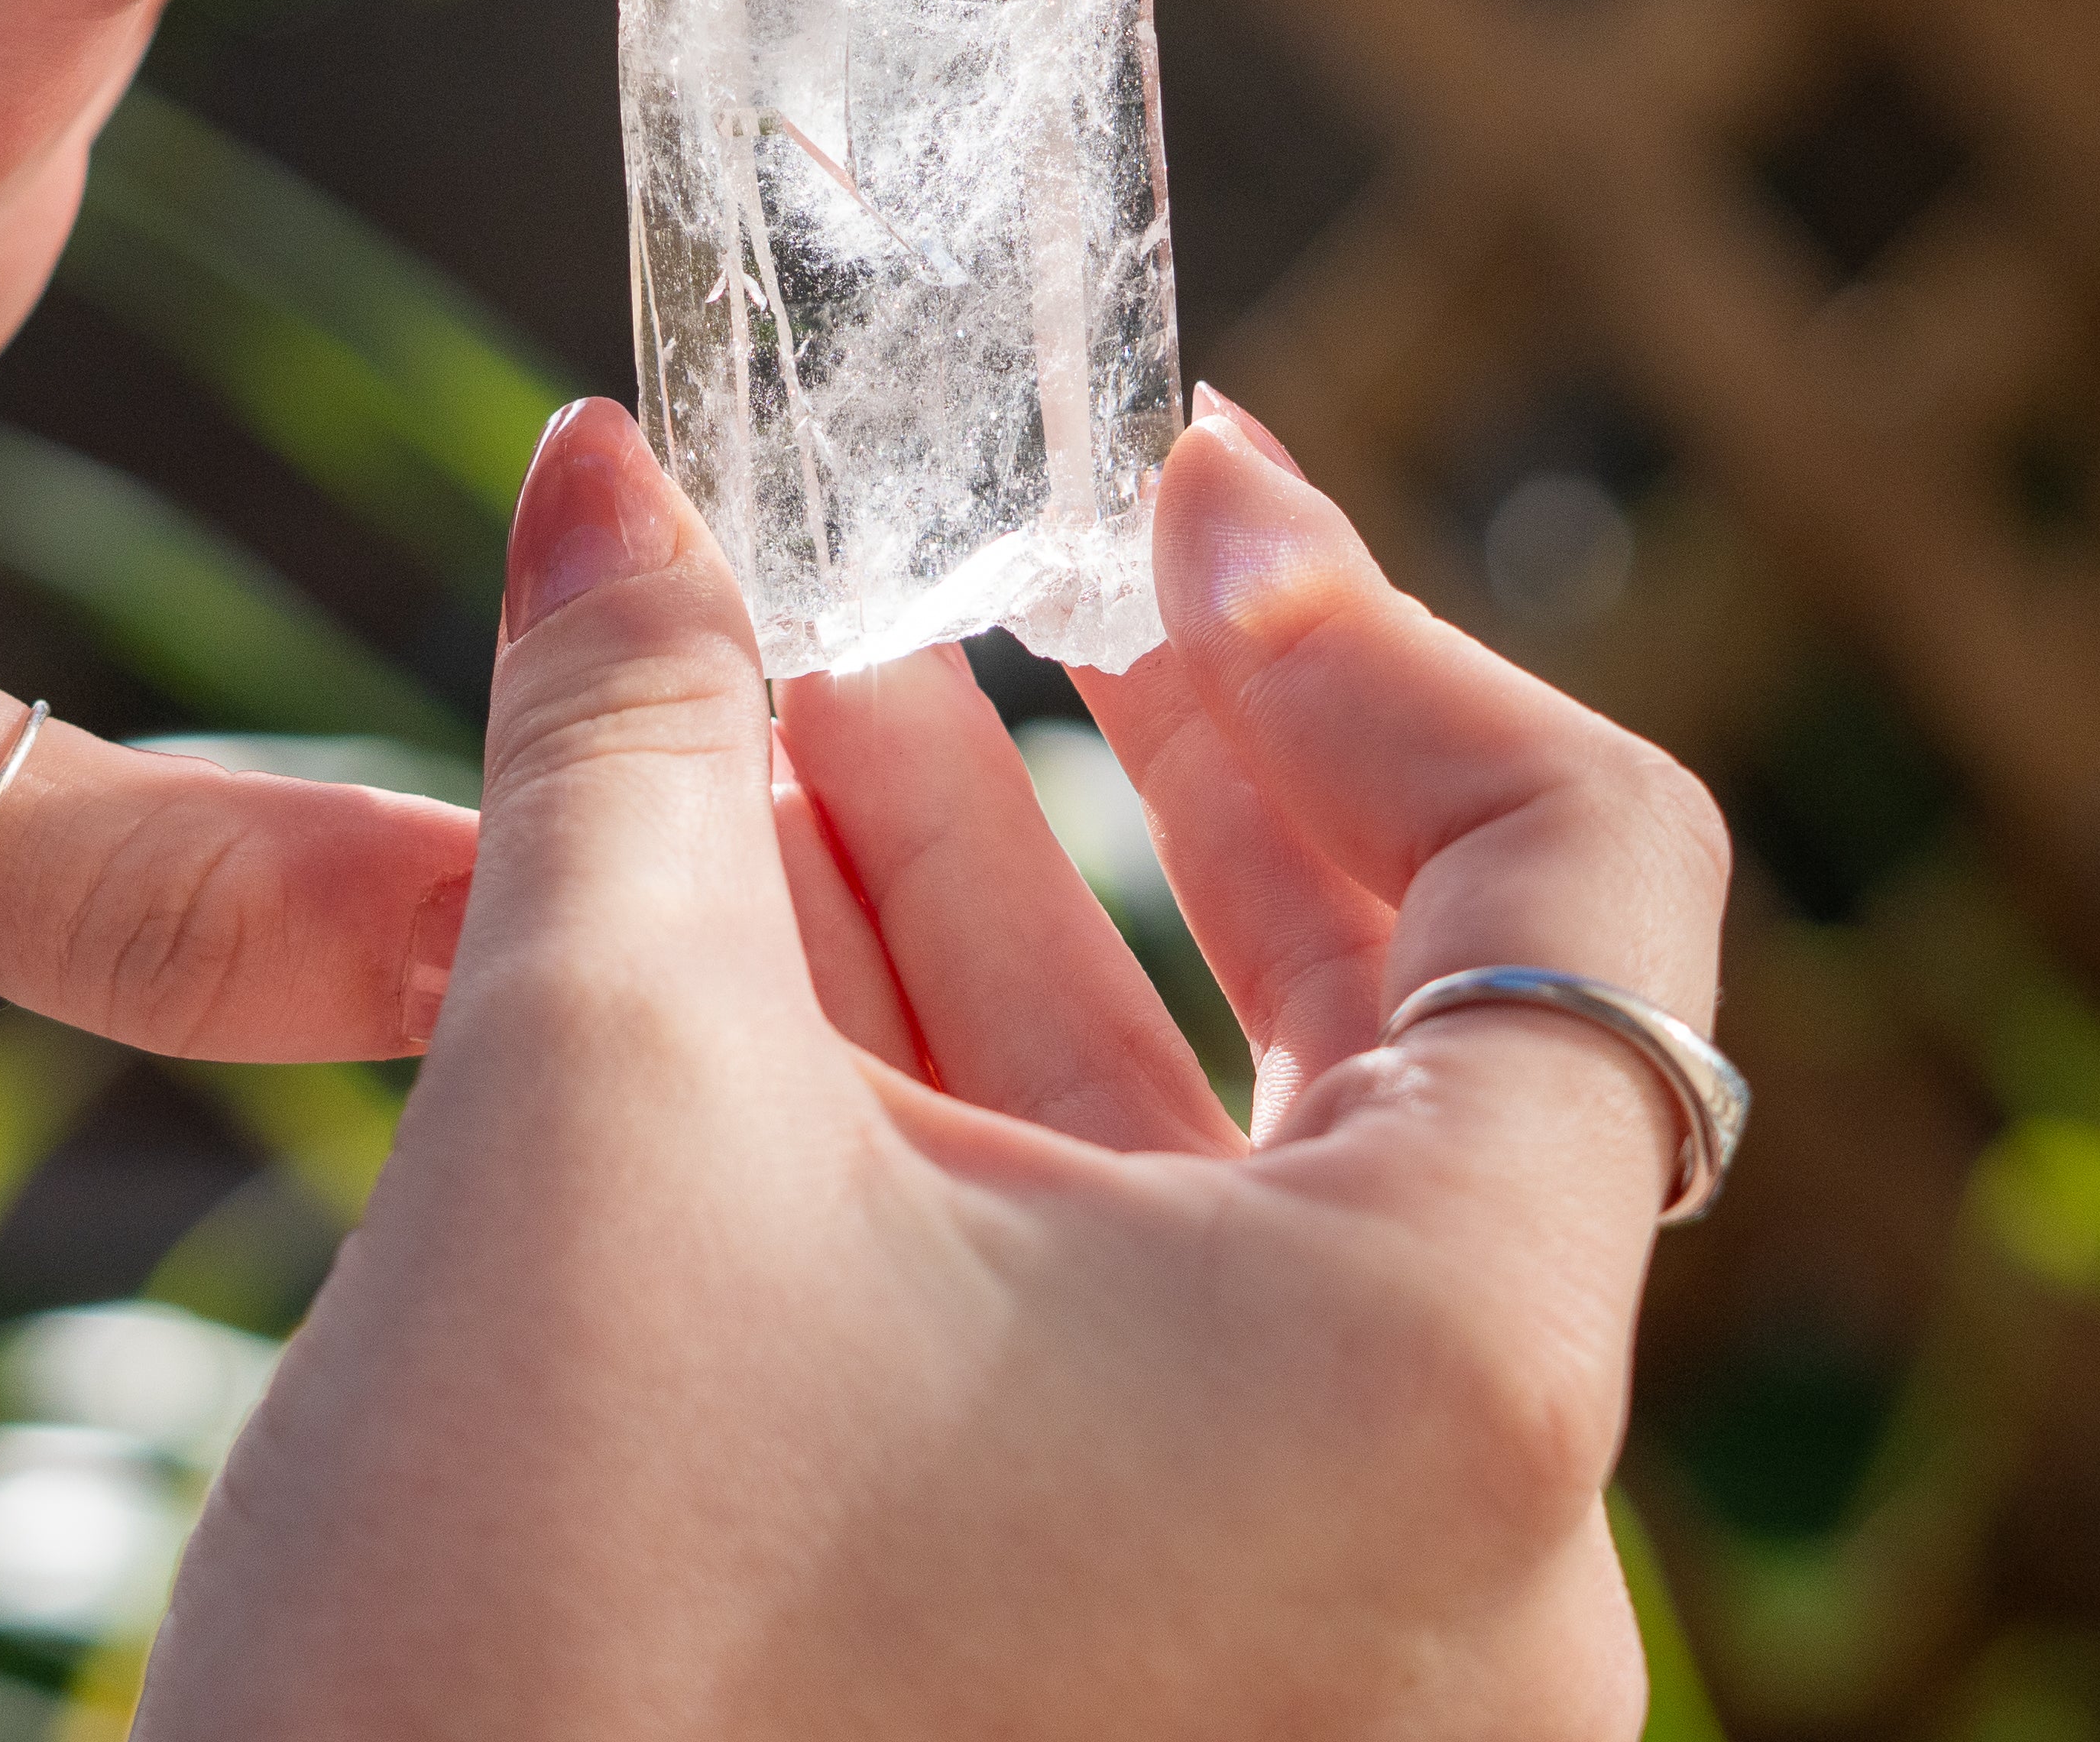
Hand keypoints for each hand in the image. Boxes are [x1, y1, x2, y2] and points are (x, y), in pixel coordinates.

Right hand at [142, 394, 1731, 1737]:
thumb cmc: (524, 1675)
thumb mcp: (583, 1101)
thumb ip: (622, 736)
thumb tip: (602, 477)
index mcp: (1438, 1384)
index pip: (1575, 878)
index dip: (1369, 633)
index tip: (1176, 495)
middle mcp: (1448, 1540)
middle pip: (1388, 1006)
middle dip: (1162, 745)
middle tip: (1023, 552)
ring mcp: (1301, 1630)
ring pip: (1198, 1154)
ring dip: (996, 893)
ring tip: (803, 681)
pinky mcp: (1141, 1673)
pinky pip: (1102, 1309)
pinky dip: (951, 1092)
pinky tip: (762, 903)